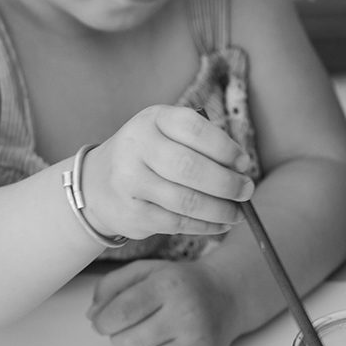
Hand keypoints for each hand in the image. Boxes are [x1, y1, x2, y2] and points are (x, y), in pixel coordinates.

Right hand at [81, 105, 253, 240]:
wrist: (98, 184)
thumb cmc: (149, 155)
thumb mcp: (167, 135)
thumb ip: (202, 146)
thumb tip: (241, 173)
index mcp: (152, 119)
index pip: (193, 128)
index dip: (224, 147)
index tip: (243, 163)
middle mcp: (136, 146)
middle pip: (190, 167)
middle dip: (227, 183)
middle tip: (246, 190)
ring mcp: (130, 181)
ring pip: (186, 200)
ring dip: (221, 210)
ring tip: (238, 212)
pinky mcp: (132, 213)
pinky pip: (178, 223)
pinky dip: (206, 226)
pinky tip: (220, 224)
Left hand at [87, 258, 239, 345]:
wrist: (226, 295)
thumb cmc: (180, 285)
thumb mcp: (145, 271)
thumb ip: (111, 286)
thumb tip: (93, 316)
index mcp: (168, 286)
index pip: (120, 313)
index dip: (103, 322)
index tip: (105, 322)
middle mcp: (186, 314)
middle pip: (128, 344)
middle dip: (120, 340)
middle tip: (132, 331)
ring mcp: (197, 343)